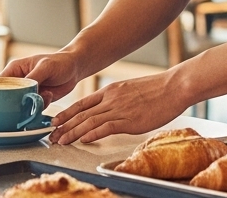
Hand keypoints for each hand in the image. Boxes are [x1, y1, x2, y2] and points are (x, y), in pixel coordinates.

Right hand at [1, 52, 84, 104]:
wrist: (75, 69)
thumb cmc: (60, 62)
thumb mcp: (46, 67)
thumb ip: (33, 78)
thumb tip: (23, 92)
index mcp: (14, 70)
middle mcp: (18, 82)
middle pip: (6, 98)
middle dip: (15, 104)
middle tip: (26, 102)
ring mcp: (27, 93)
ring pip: (20, 106)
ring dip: (30, 105)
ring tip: (44, 94)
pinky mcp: (36, 101)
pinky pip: (32, 110)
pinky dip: (40, 108)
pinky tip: (49, 96)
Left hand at [50, 72, 190, 144]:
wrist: (174, 86)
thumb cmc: (157, 89)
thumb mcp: (130, 89)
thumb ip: (117, 98)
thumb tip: (109, 109)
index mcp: (110, 90)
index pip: (82, 103)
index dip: (67, 113)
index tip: (55, 121)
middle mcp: (111, 98)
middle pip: (81, 113)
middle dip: (64, 125)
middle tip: (52, 135)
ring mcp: (119, 108)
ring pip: (89, 121)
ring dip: (73, 132)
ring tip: (61, 140)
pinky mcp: (129, 119)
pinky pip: (106, 127)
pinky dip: (92, 133)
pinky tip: (83, 139)